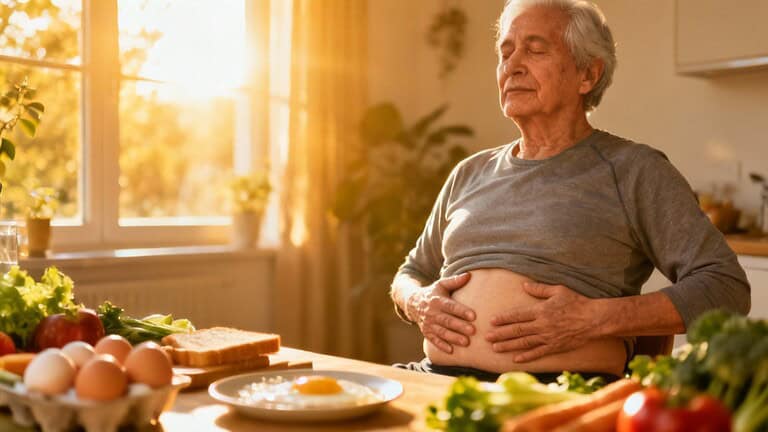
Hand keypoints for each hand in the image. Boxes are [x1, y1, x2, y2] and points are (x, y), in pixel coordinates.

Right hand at [407, 273, 475, 353]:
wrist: (413, 303)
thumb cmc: (433, 293)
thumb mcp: (441, 284)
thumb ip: (455, 281)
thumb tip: (469, 275)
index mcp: (437, 300)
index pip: (451, 306)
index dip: (461, 311)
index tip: (473, 316)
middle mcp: (432, 313)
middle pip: (447, 321)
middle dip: (460, 326)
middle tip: (473, 331)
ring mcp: (428, 323)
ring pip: (442, 332)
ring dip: (453, 337)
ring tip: (466, 342)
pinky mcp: (426, 332)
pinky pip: (433, 340)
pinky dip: (441, 345)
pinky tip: (451, 351)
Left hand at [485, 282, 600, 361]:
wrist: (594, 319)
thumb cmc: (576, 302)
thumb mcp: (558, 290)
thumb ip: (539, 289)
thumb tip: (524, 285)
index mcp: (541, 310)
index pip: (517, 315)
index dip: (504, 318)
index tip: (492, 321)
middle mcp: (542, 325)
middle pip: (517, 330)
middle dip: (500, 334)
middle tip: (486, 337)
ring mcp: (548, 337)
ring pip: (524, 343)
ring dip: (508, 346)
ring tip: (495, 348)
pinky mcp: (555, 347)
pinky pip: (538, 353)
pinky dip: (526, 357)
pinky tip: (515, 359)